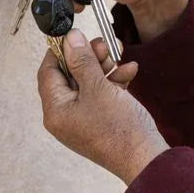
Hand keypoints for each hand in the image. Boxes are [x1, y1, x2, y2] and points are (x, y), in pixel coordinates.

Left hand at [37, 29, 169, 184]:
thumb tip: (70, 39)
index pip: (48, 72)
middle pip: (70, 76)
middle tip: (103, 44)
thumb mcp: (99, 87)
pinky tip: (129, 71)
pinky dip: (113, 81)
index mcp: (56, 111)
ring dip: (104, 67)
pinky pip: (101, 94)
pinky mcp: (100, 120)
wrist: (145, 158)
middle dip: (89, 57)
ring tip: (119, 56)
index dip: (61, 50)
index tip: (75, 34)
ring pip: (88, 83)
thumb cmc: (120, 128)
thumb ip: (82, 61)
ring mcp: (83, 119)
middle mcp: (65, 116)